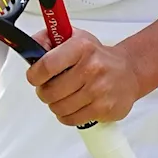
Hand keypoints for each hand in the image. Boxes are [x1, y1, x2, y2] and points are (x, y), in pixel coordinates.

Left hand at [25, 29, 142, 126]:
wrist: (129, 71)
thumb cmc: (97, 55)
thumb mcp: (74, 38)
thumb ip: (48, 40)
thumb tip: (28, 47)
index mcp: (81, 47)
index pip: (47, 65)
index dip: (34, 75)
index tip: (34, 77)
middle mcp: (91, 67)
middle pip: (50, 91)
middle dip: (44, 92)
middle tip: (48, 88)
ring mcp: (99, 90)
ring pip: (59, 108)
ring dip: (55, 105)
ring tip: (62, 96)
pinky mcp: (104, 109)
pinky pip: (72, 120)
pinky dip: (67, 116)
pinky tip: (72, 106)